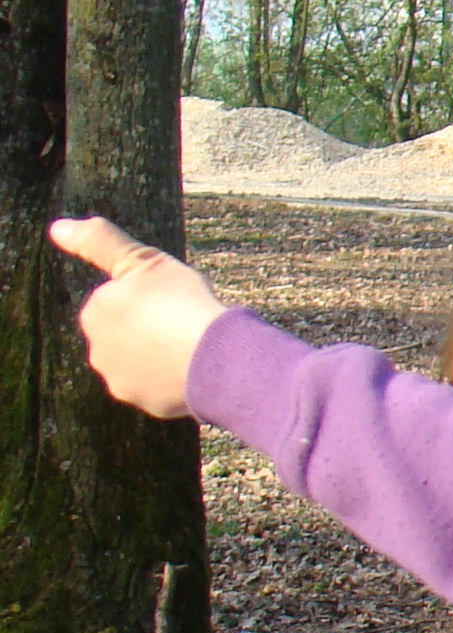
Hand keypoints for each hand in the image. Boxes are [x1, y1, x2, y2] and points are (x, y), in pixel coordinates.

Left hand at [49, 216, 226, 420]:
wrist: (214, 356)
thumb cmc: (182, 304)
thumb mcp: (143, 261)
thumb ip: (100, 242)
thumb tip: (58, 227)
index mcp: (96, 314)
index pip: (117, 303)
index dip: (148, 298)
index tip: (171, 298)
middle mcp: (99, 351)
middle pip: (126, 336)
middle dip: (149, 330)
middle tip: (183, 322)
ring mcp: (123, 381)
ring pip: (142, 364)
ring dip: (160, 357)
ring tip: (192, 348)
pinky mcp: (148, 404)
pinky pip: (161, 389)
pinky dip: (175, 381)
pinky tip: (196, 370)